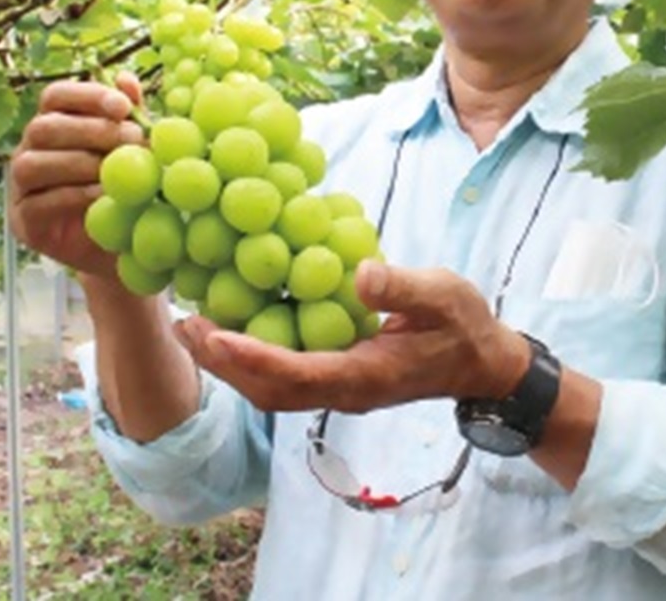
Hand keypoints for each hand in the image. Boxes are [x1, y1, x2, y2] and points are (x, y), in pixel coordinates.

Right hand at [8, 73, 144, 283]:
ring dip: (79, 163)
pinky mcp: (24, 221)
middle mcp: (30, 150)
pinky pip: (38, 202)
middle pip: (43, 127)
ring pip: (33, 163)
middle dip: (90, 130)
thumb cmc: (126, 189)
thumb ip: (129, 116)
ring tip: (117, 171)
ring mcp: (21, 186)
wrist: (124, 246)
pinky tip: (103, 196)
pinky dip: (72, 196)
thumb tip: (125, 78)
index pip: (55, 97)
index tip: (122, 106)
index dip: (87, 95)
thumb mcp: (134, 150)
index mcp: (53, 124)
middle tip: (132, 139)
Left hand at [173, 260, 532, 412]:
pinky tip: (230, 324)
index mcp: (367, 375)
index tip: (213, 333)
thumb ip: (404, 287)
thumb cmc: (465, 326)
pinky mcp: (334, 378)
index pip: (297, 374)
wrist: (481, 364)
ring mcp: (338, 390)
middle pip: (269, 391)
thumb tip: (360, 273)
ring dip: (228, 363)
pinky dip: (249, 355)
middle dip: (224, 363)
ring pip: (270, 389)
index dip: (252, 356)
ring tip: (190, 327)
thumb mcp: (446, 295)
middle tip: (184, 326)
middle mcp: (344, 391)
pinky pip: (282, 376)